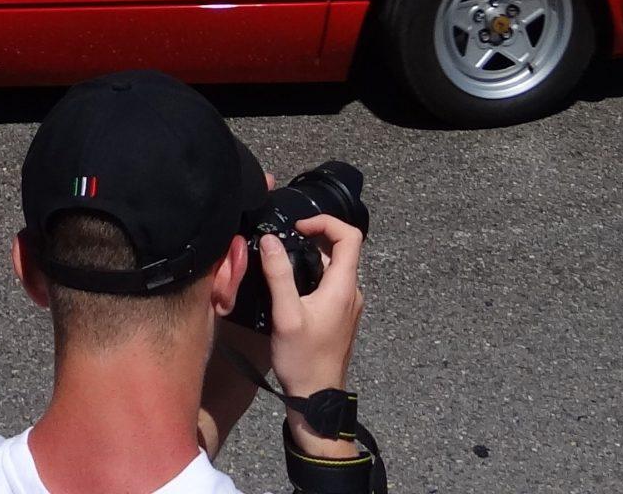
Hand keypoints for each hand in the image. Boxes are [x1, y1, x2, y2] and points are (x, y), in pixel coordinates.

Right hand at [261, 214, 362, 405]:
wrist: (317, 400)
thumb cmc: (303, 359)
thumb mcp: (286, 315)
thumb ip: (278, 274)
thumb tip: (270, 238)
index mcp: (344, 287)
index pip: (350, 236)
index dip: (325, 222)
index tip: (298, 227)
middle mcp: (352, 292)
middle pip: (341, 250)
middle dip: (314, 238)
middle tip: (284, 242)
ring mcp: (348, 306)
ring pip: (334, 268)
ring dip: (311, 258)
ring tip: (281, 264)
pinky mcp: (340, 318)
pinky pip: (330, 285)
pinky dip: (313, 276)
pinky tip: (290, 290)